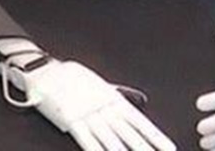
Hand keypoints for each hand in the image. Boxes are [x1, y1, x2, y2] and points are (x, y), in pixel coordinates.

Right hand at [20, 60, 175, 150]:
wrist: (46, 70)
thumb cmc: (71, 77)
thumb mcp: (100, 84)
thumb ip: (119, 95)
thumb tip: (137, 101)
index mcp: (112, 99)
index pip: (138, 122)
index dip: (154, 136)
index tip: (168, 148)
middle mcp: (103, 107)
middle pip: (128, 133)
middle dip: (143, 148)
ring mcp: (88, 114)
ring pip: (109, 139)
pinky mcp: (71, 119)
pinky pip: (86, 138)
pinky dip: (95, 149)